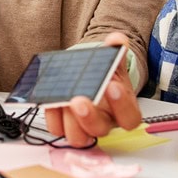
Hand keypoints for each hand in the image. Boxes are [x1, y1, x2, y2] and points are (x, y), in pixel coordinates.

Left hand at [43, 32, 141, 146]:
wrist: (87, 76)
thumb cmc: (104, 73)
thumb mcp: (112, 60)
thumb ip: (116, 49)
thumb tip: (117, 40)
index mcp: (124, 110)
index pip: (129, 118)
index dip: (122, 106)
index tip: (112, 86)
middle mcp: (104, 122)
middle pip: (100, 130)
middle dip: (89, 117)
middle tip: (79, 100)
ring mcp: (83, 127)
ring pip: (78, 137)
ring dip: (69, 121)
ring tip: (63, 101)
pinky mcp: (64, 126)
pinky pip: (56, 128)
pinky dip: (51, 115)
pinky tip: (48, 100)